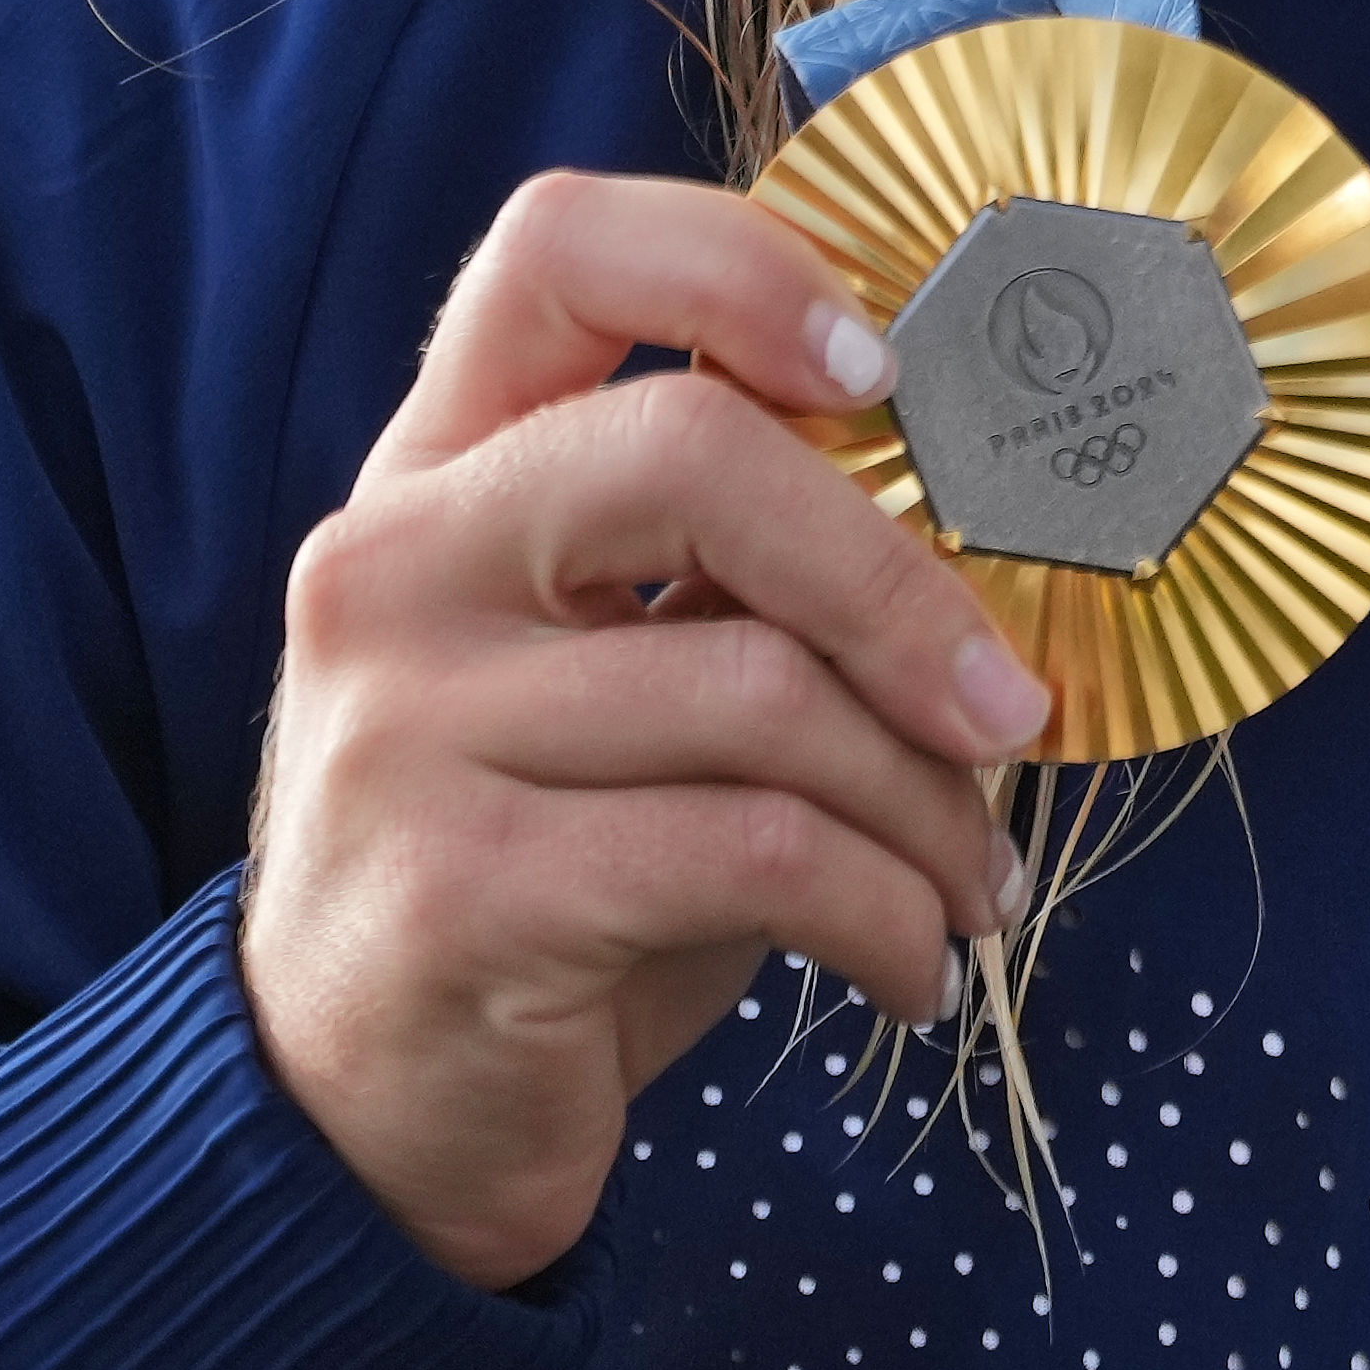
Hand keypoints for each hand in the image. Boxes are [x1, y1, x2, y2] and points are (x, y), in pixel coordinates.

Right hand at [240, 169, 1046, 1286]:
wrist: (360, 1121)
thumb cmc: (544, 869)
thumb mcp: (614, 690)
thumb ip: (733, 581)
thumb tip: (988, 535)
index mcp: (437, 474)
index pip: (559, 248)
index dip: (743, 268)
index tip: (884, 375)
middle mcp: (393, 570)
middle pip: (695, 454)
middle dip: (901, 586)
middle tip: (1010, 708)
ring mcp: (404, 728)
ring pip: (761, 690)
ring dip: (925, 805)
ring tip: (971, 883)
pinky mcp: (461, 891)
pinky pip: (754, 853)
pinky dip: (884, 912)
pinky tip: (909, 962)